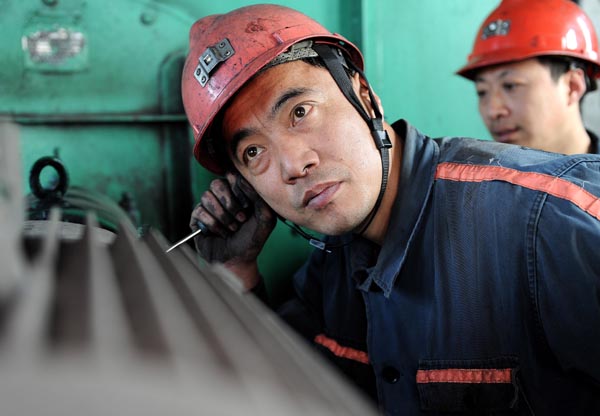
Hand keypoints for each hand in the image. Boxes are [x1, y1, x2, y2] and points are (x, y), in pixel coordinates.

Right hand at [189, 172, 275, 287]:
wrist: (238, 260)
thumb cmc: (252, 239)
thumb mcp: (265, 219)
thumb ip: (260, 198)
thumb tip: (244, 181)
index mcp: (238, 192)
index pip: (232, 175)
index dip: (239, 188)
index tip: (247, 205)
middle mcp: (222, 197)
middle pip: (217, 184)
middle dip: (231, 204)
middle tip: (241, 219)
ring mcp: (208, 207)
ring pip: (207, 196)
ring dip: (223, 216)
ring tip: (232, 228)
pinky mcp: (197, 218)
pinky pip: (199, 210)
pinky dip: (213, 224)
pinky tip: (221, 233)